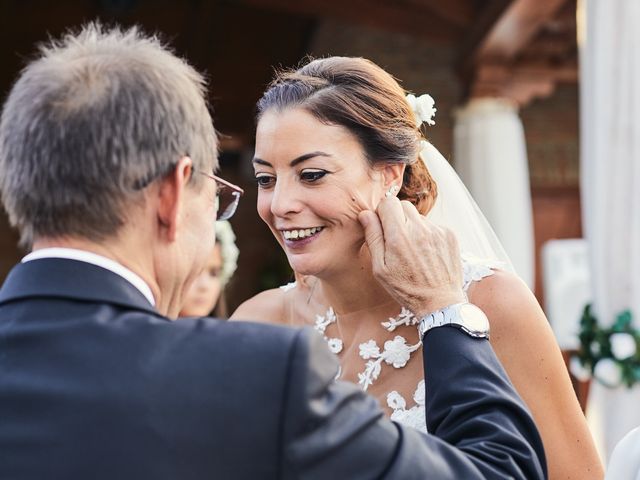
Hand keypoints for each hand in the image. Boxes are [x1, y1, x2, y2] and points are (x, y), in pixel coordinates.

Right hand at [358, 197, 464, 316]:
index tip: (382, 226)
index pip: (388, 202)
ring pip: (418, 216)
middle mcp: (419, 228)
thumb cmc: (406, 289)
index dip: (382, 212)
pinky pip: (432, 226)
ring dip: (412, 226)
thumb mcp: (380, 268)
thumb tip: (365, 215)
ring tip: (413, 251)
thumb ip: (373, 237)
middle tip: (395, 239)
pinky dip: (426, 234)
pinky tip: (425, 254)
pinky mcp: (449, 235)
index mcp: (399, 236)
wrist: (440, 302)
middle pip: (403, 205)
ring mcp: (437, 231)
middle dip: (396, 217)